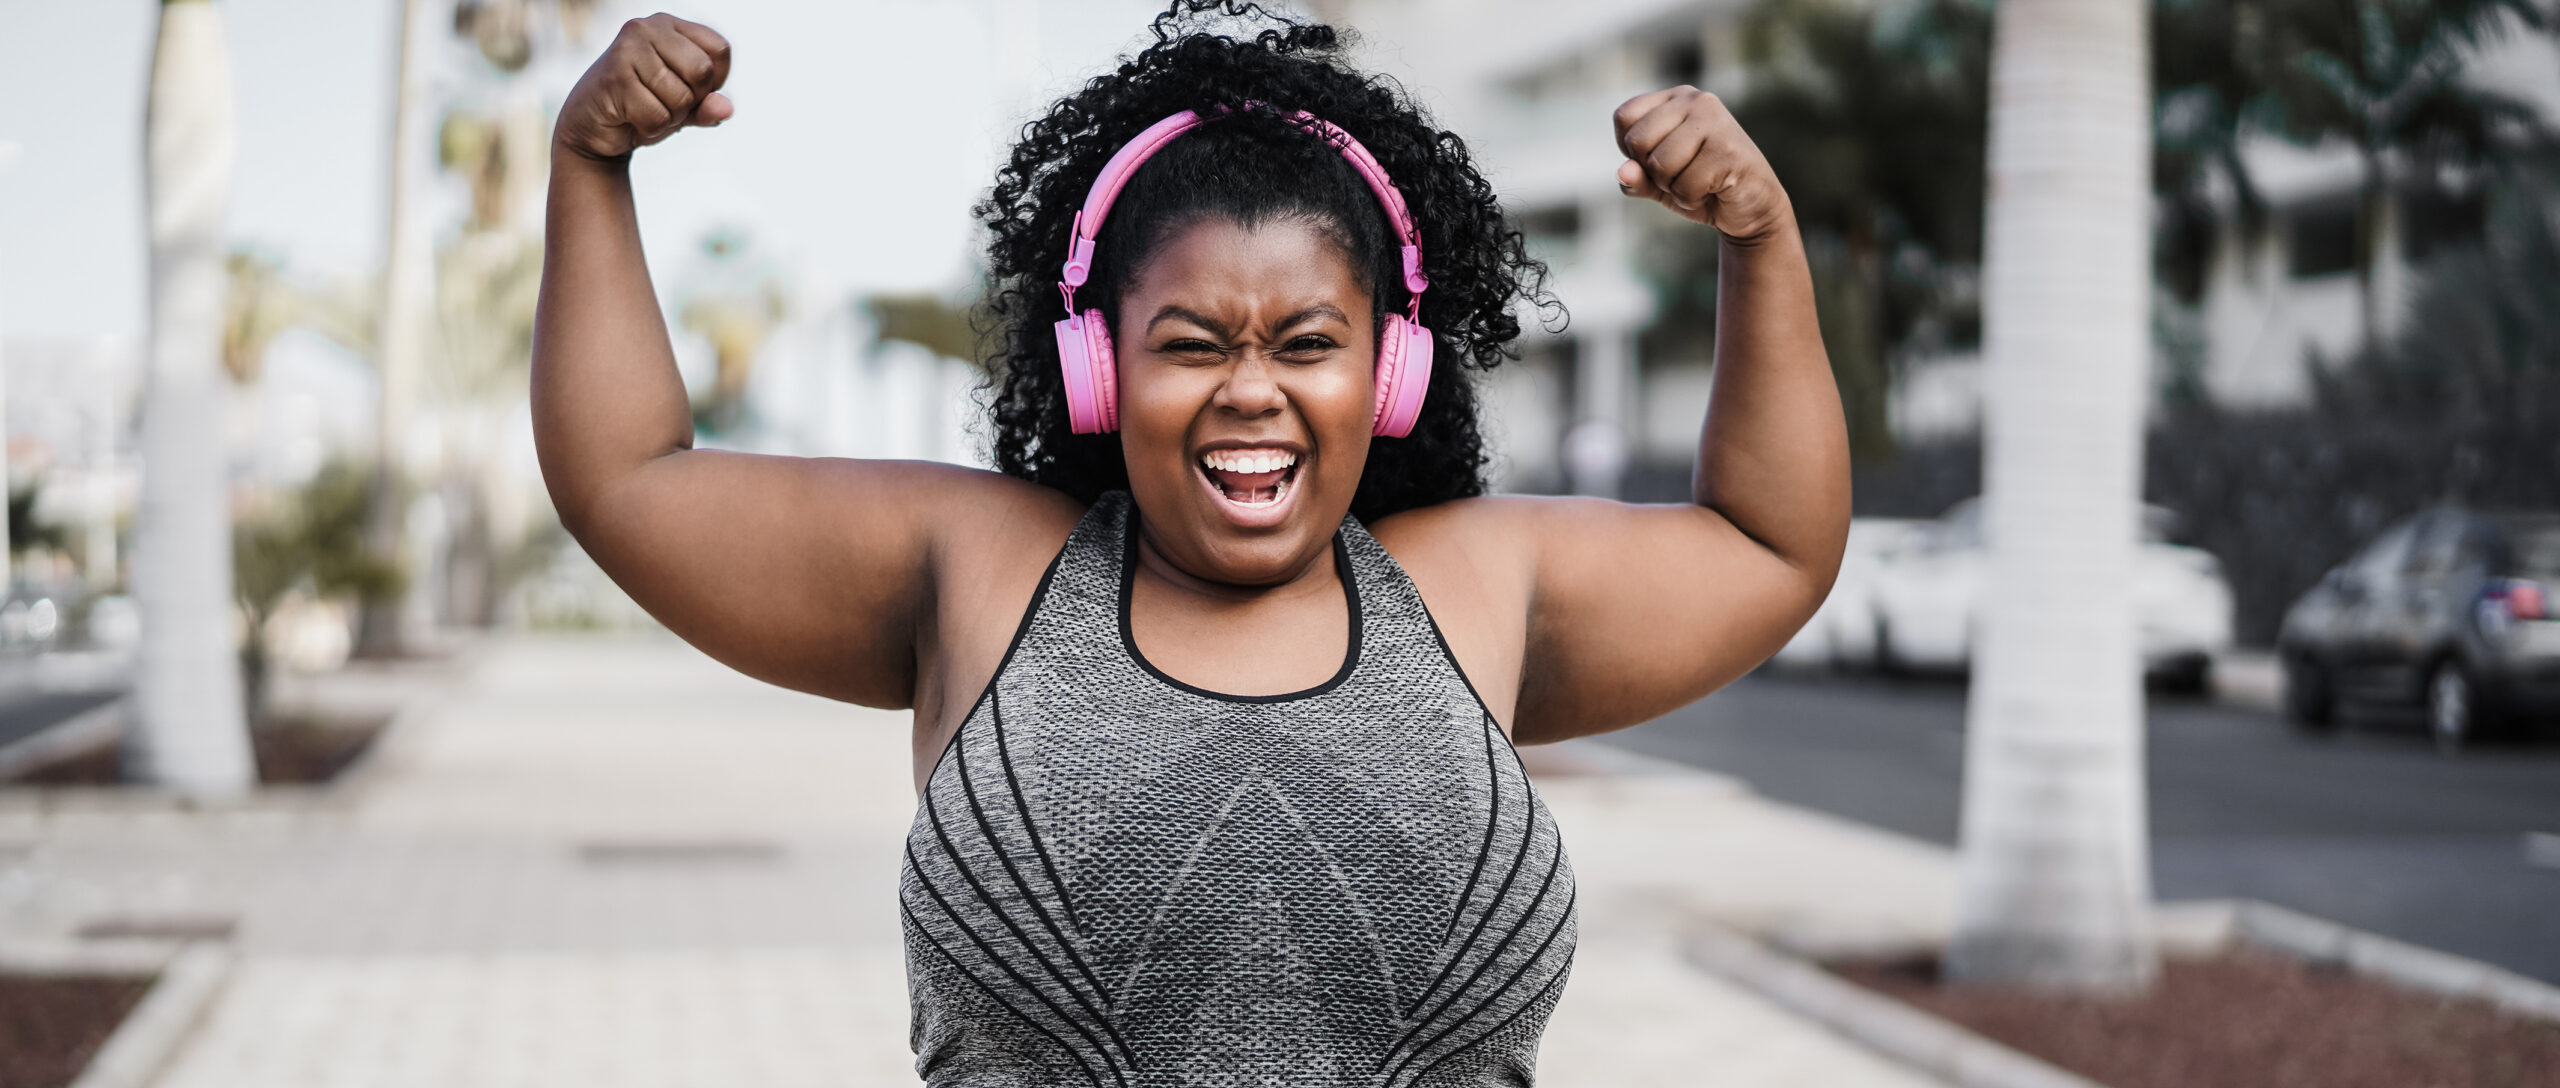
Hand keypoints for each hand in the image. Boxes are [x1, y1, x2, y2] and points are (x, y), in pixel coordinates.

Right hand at [556, 13, 733, 162]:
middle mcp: (647, 28)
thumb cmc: (642, 108)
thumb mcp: (683, 107)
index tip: (689, 88)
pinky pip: (658, 116)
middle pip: (703, 71)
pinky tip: (630, 118)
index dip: (715, 80)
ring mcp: (628, 49)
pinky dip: (651, 128)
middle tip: (664, 101)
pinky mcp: (615, 77)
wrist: (591, 129)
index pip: (720, 49)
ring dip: (670, 117)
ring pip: (681, 97)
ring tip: (644, 109)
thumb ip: (707, 107)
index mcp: (669, 26)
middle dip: (692, 100)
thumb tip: (725, 108)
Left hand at [1612, 86, 1790, 244]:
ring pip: (1659, 164)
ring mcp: (1714, 121)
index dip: (1631, 150)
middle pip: (1637, 140)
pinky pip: (1684, 186)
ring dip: (1673, 188)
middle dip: (1653, 171)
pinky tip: (1713, 190)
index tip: (1658, 158)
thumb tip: (1624, 172)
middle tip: (1683, 173)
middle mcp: (1695, 100)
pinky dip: (1692, 199)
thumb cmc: (1702, 187)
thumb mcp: (1659, 183)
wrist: (1752, 207)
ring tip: (1699, 182)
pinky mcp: (1728, 150)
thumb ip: (1636, 178)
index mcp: (1675, 98)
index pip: (1624, 117)